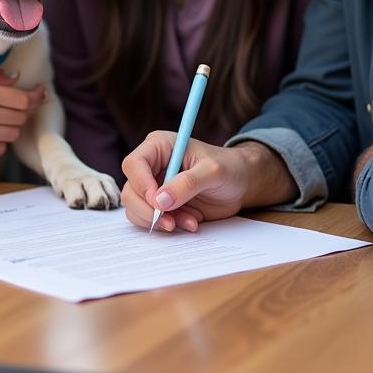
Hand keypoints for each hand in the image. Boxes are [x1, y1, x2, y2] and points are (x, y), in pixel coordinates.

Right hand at [121, 133, 296, 232]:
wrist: (241, 184)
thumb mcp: (212, 171)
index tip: (158, 202)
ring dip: (158, 221)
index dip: (141, 184)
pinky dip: (168, 226)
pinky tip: (190, 222)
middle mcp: (151, 167)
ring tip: (187, 221)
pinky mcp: (162, 206)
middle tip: (169, 221)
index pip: (134, 164)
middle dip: (147, 209)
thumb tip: (160, 200)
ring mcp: (154, 187)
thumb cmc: (228, 168)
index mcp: (159, 147)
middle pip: (130, 190)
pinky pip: (152, 220)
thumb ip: (187, 183)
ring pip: (136, 208)